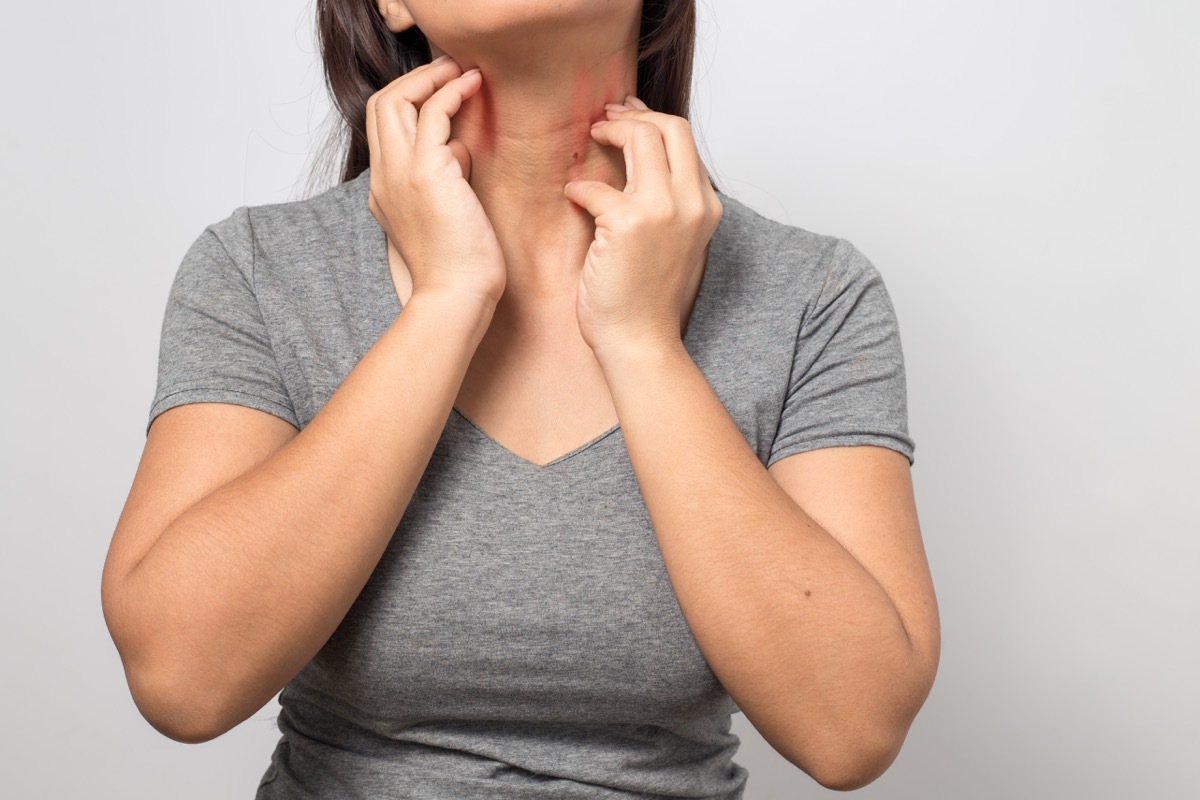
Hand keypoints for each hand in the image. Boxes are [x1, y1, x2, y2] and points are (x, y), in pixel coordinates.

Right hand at [366, 57, 505, 306]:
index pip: (383, 128)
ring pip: (396, 99)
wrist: (456, 295)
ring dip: (430, 77)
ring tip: (462, 71)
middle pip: (380, 105)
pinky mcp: (426, 172)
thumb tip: (459, 150)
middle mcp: (384, 177)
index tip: (441, 91)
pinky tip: (473, 85)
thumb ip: (445, 176)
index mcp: (385, 189)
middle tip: (449, 70)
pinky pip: (433, 112)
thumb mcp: (447, 210)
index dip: (409, 101)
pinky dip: (451, 91)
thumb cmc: (460, 265)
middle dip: (414, 79)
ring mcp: (400, 173)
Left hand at [562, 95, 722, 356]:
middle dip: (633, 115)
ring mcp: (664, 211)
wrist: (641, 341)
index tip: (628, 117)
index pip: (686, 140)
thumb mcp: (675, 242)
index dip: (653, 120)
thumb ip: (667, 204)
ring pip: (641, 137)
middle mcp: (692, 203)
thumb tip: (640, 164)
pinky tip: (573, 198)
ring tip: (591, 138)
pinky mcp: (628, 224)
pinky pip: (596, 187)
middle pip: (670, 126)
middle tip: (605, 119)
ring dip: (610, 130)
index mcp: (706, 207)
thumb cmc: (648, 299)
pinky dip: (580, 189)